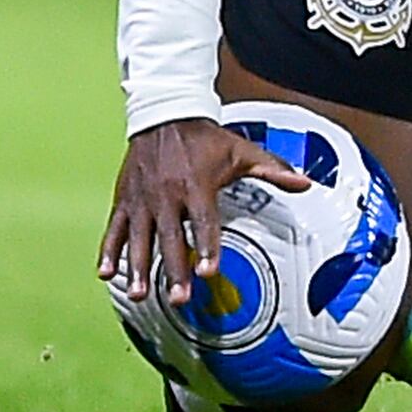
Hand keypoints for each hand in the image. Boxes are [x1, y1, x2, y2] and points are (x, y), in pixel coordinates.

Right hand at [100, 117, 308, 311]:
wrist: (163, 114)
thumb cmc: (204, 139)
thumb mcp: (240, 151)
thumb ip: (272, 170)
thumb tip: (304, 183)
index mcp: (196, 184)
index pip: (204, 221)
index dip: (206, 247)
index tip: (207, 271)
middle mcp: (167, 194)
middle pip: (171, 237)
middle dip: (174, 268)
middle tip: (179, 297)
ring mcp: (142, 198)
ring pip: (139, 237)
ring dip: (139, 267)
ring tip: (140, 292)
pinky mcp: (125, 199)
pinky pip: (115, 228)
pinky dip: (109, 250)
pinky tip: (107, 273)